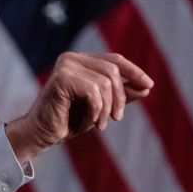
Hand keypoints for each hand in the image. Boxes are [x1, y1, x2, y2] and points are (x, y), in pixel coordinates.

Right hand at [5, 52, 152, 161]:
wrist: (43, 134)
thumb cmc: (70, 120)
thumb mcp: (102, 107)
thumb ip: (121, 96)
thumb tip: (146, 87)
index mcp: (82, 61)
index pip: (115, 59)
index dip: (134, 72)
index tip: (149, 86)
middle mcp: (73, 58)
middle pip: (113, 70)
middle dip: (120, 96)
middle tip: (117, 117)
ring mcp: (65, 66)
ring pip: (105, 81)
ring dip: (108, 107)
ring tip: (103, 124)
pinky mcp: (61, 78)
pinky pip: (93, 91)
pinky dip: (97, 109)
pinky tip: (93, 122)